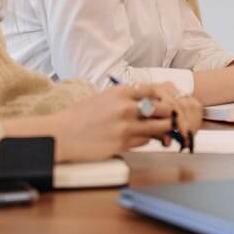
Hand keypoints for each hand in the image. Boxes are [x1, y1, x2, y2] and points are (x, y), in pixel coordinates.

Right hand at [42, 84, 200, 161]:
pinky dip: (148, 141)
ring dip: (163, 130)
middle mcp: (126, 107)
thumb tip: (146, 102)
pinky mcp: (122, 143)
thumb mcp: (103, 98)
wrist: (61, 134)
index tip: (169, 103)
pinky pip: (145, 141)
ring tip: (165, 133)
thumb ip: (125, 99)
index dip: (166, 97)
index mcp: (121, 92)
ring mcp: (125, 126)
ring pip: (158, 127)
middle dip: (169, 115)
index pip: (155, 90)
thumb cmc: (80, 116)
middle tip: (173, 120)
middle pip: (162, 109)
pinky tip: (143, 140)